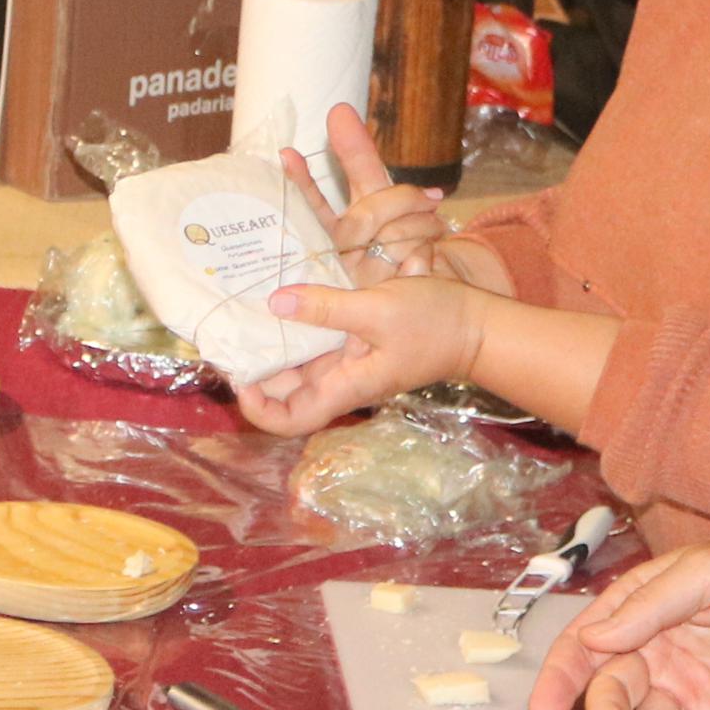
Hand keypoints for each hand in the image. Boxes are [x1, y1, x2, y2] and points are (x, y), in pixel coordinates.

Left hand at [238, 264, 499, 438]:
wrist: (478, 323)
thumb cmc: (434, 324)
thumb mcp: (377, 310)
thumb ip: (327, 307)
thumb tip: (275, 302)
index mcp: (346, 385)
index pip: (291, 418)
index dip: (259, 407)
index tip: (239, 377)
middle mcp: (341, 377)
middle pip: (286, 388)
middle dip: (257, 367)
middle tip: (231, 333)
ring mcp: (349, 358)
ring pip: (299, 360)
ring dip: (275, 341)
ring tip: (247, 309)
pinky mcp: (358, 337)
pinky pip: (318, 335)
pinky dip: (299, 320)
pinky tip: (285, 291)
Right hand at [299, 108, 518, 295]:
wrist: (424, 289)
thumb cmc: (389, 235)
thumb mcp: (377, 194)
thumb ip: (358, 157)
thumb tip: (338, 110)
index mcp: (332, 233)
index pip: (311, 204)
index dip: (301, 180)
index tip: (287, 153)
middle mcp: (340, 257)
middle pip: (364, 217)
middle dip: (402, 200)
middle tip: (432, 197)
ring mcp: (362, 282)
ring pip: (393, 238)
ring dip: (424, 226)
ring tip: (437, 225)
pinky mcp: (387, 300)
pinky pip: (415, 261)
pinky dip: (429, 253)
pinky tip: (431, 255)